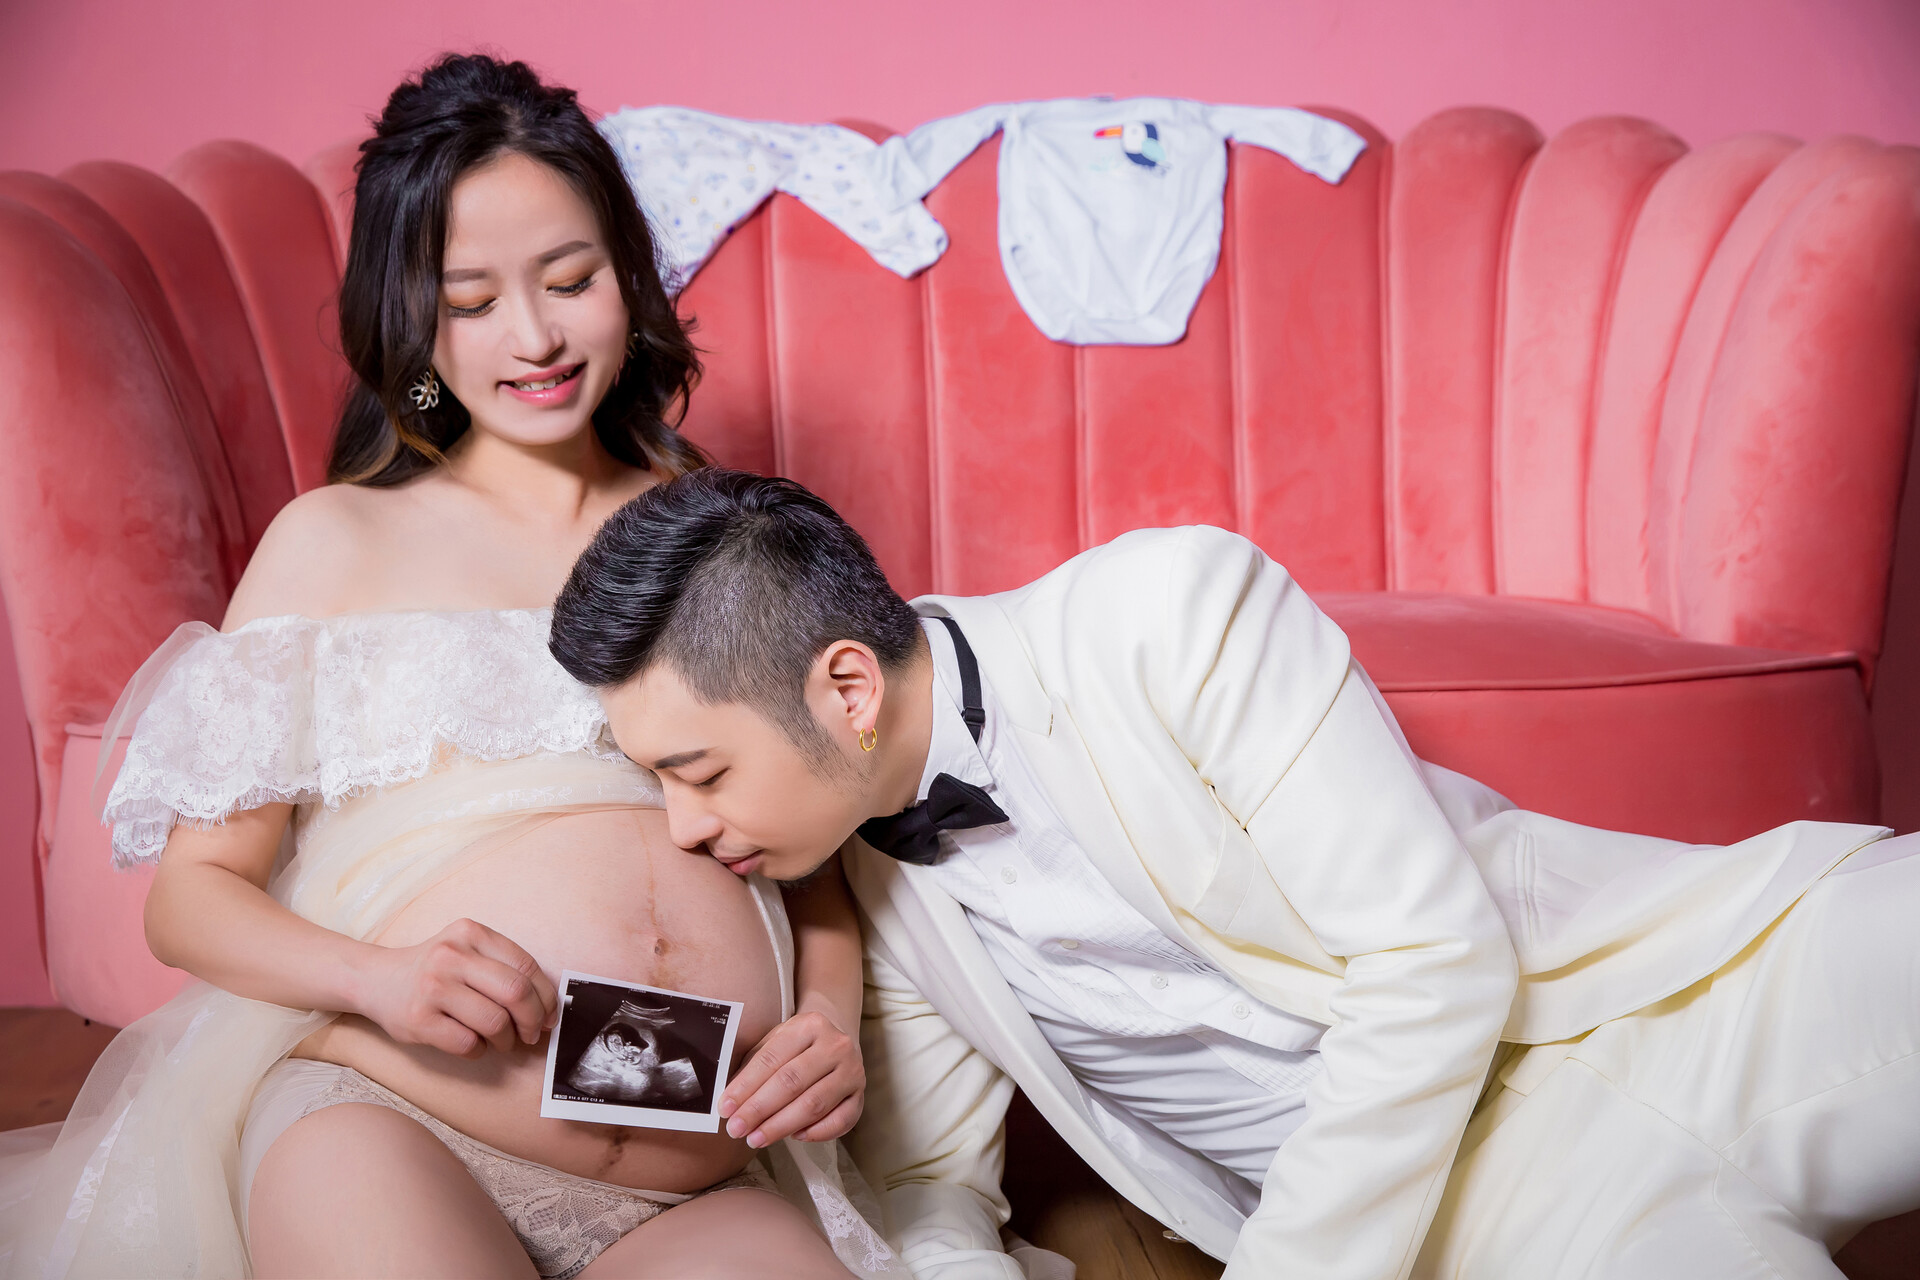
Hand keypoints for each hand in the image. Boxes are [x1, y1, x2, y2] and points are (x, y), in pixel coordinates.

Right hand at [356, 918, 556, 1058]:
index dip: (546, 997)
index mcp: (471, 933)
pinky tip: (472, 1043)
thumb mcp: (466, 950)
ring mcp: (432, 987)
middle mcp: (451, 956)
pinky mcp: (418, 1019)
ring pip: (495, 1022)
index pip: (526, 966)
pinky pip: (467, 1044)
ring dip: (506, 1040)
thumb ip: (503, 968)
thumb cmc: (433, 970)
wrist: (374, 980)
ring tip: (501, 1041)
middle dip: (533, 1020)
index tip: (549, 1015)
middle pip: (515, 992)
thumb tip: (547, 1007)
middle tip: (532, 1034)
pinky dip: (479, 1050)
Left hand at [720, 1009, 865, 1146]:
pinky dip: (817, 1133)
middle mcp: (836, 1045)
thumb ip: (753, 1067)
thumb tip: (730, 1102)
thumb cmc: (797, 1046)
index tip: (725, 1108)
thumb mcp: (774, 1042)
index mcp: (809, 1025)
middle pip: (792, 1083)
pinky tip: (794, 1137)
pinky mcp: (860, 1096)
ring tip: (756, 1139)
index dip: (746, 1086)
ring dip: (781, 1126)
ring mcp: (853, 1071)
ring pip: (815, 1104)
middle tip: (736, 1130)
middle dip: (759, 1110)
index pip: (772, 1059)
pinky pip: (840, 1121)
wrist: (837, 1039)